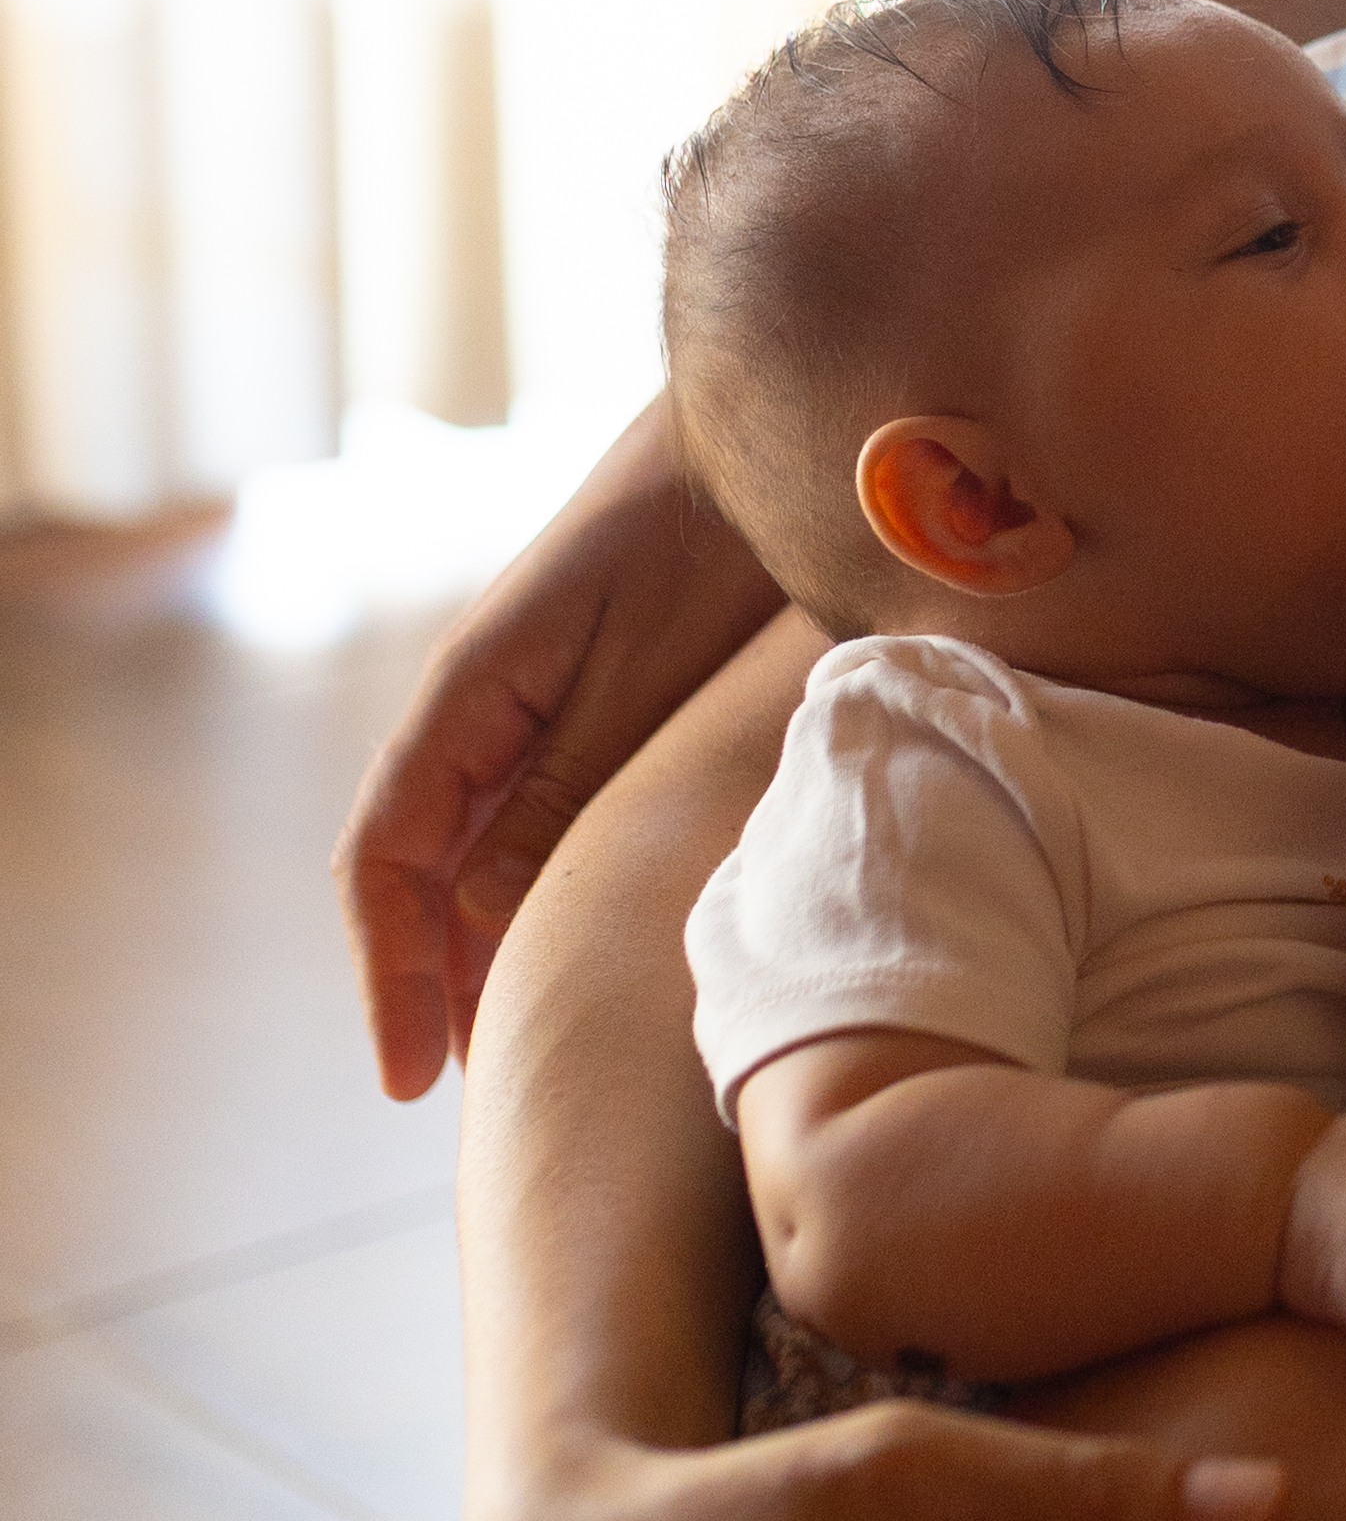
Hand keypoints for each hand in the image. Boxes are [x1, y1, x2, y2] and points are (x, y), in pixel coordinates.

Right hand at [336, 394, 781, 1098]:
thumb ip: (561, 791)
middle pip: (426, 873)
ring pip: (488, 853)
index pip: (386, 858)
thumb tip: (478, 928)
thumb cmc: (712, 531)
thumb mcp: (635, 674)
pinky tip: (605, 946)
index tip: (414, 1078)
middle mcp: (490, 703)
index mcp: (472, 691)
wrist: (784, 426)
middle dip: (439, 981)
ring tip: (537, 1048)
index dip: (390, 971)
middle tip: (482, 1094)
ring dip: (494, 946)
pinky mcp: (607, 697)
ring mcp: (543, 700)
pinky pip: (550, 816)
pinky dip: (556, 892)